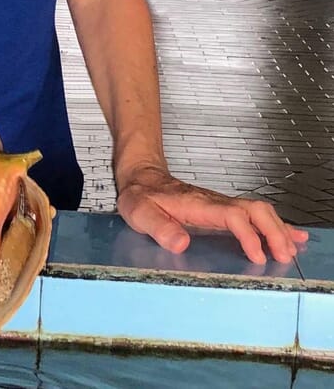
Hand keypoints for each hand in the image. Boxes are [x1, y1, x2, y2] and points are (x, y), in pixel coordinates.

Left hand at [117, 165, 308, 264]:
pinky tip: (288, 235)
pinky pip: (253, 213)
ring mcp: (221, 204)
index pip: (232, 216)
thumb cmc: (141, 196)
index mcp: (197, 204)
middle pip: (254, 209)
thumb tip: (181, 243)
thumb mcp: (139, 212)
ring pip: (258, 210)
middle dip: (273, 230)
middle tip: (285, 255)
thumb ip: (158, 227)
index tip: (257, 257)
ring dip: (277, 228)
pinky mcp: (222, 209)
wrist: (141, 177)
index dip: (248, 235)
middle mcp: (214, 202)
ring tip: (293, 248)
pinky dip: (273, 224)